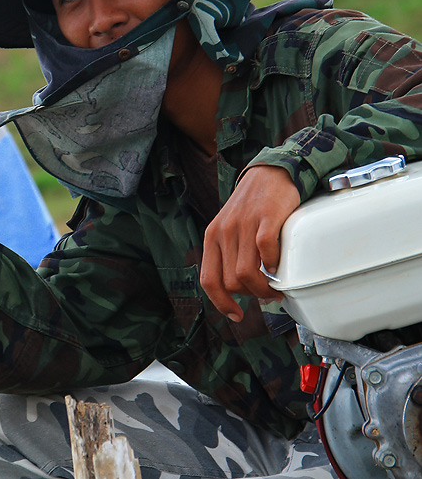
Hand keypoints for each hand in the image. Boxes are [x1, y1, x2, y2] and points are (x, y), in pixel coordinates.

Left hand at [200, 165, 299, 321]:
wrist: (269, 174)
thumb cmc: (251, 206)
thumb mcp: (229, 228)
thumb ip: (229, 253)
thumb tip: (238, 289)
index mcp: (212, 237)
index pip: (209, 279)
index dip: (220, 303)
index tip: (235, 315)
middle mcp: (223, 232)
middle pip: (231, 281)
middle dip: (250, 296)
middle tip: (266, 295)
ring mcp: (244, 225)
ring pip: (246, 273)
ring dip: (263, 289)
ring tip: (275, 289)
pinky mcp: (265, 218)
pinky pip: (265, 251)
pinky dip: (274, 266)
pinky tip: (280, 268)